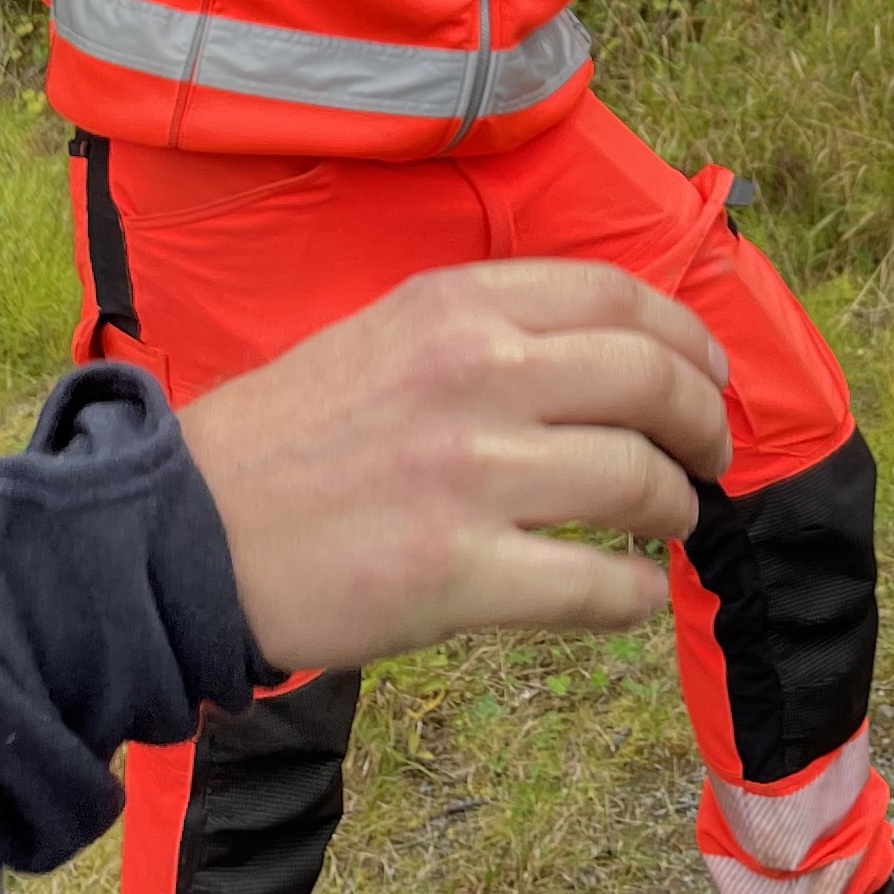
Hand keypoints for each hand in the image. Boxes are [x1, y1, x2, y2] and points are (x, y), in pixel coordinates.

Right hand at [176, 260, 735, 674]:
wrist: (181, 533)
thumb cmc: (283, 440)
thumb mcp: (383, 335)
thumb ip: (486, 332)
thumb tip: (603, 359)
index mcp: (455, 306)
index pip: (618, 297)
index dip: (687, 337)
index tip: (707, 372)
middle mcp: (475, 374)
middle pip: (650, 382)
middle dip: (705, 422)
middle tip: (712, 456)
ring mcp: (470, 476)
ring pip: (639, 483)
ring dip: (675, 509)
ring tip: (666, 524)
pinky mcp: (456, 575)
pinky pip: (595, 588)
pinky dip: (634, 596)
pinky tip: (630, 596)